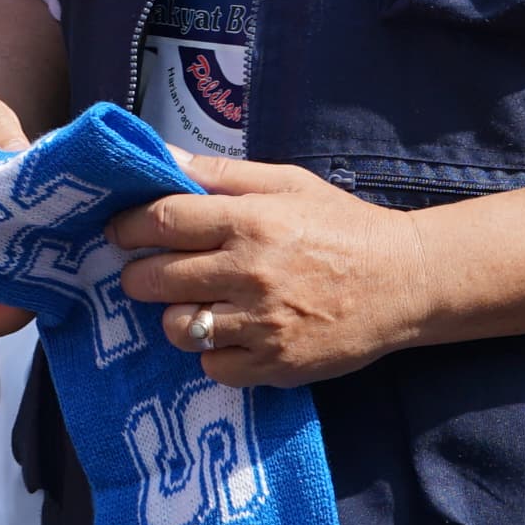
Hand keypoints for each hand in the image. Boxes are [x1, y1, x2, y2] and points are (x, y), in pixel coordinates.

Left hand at [107, 157, 433, 387]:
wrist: (406, 283)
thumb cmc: (343, 227)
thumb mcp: (289, 183)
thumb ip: (225, 174)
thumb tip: (165, 158)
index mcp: (251, 221)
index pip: (161, 222)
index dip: (128, 227)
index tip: (118, 232)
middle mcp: (251, 273)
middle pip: (154, 279)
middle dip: (138, 275)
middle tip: (145, 272)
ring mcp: (263, 324)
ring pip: (177, 328)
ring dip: (175, 316)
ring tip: (193, 304)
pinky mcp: (277, 365)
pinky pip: (213, 367)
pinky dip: (213, 354)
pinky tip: (230, 334)